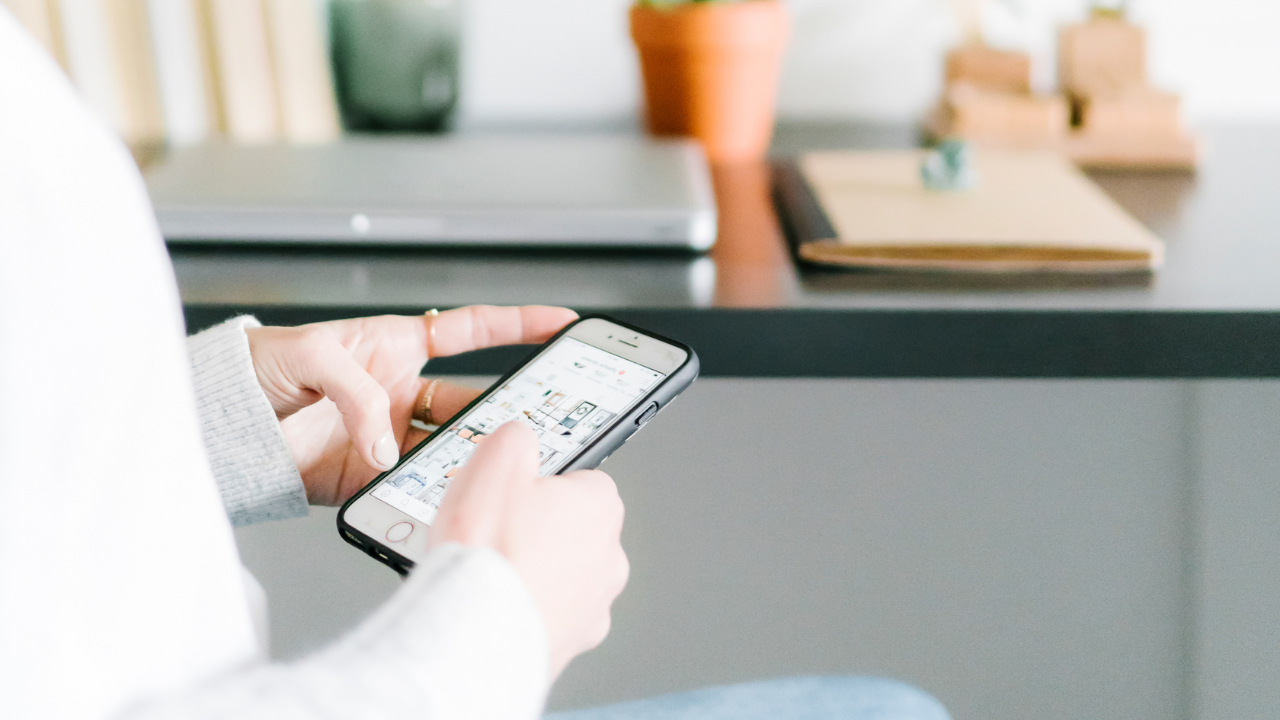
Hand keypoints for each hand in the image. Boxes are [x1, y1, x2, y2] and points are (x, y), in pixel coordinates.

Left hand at [244, 305, 576, 504]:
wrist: (215, 425)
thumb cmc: (254, 369)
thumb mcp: (309, 353)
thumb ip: (357, 391)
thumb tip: (388, 447)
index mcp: (395, 345)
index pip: (472, 331)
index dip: (519, 325)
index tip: (562, 324)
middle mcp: (401, 392)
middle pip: (475, 398)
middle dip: (512, 407)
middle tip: (543, 417)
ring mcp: (390, 438)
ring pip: (453, 447)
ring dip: (474, 455)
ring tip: (497, 463)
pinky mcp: (371, 480)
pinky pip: (414, 487)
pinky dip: (433, 493)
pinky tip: (446, 494)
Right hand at [431, 422, 628, 678]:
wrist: (473, 634)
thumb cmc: (489, 553)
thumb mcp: (495, 461)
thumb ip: (517, 438)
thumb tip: (521, 440)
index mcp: (601, 506)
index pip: (581, 479)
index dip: (540, 483)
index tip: (513, 492)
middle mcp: (610, 557)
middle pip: (572, 528)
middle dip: (538, 528)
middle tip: (496, 531)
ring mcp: (595, 604)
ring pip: (563, 574)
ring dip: (534, 571)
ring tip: (491, 570)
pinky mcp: (574, 641)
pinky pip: (550, 614)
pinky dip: (528, 608)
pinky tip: (497, 603)